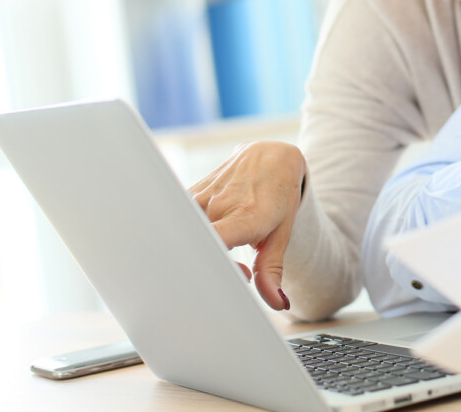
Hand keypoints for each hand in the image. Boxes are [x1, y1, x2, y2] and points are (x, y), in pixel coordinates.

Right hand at [189, 141, 306, 310]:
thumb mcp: (282, 233)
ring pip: (182, 232)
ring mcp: (201, 196)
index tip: (233, 276)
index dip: (215, 265)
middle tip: (228, 273)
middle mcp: (220, 204)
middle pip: (196, 244)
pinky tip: (201, 242)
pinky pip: (178, 220)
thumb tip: (277, 303)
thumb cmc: (279, 196)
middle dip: (205, 267)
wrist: (272, 157)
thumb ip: (272, 270)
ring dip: (194, 251)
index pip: (215, 241)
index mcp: (246, 215)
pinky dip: (185, 237)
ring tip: (218, 256)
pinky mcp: (189, 193)